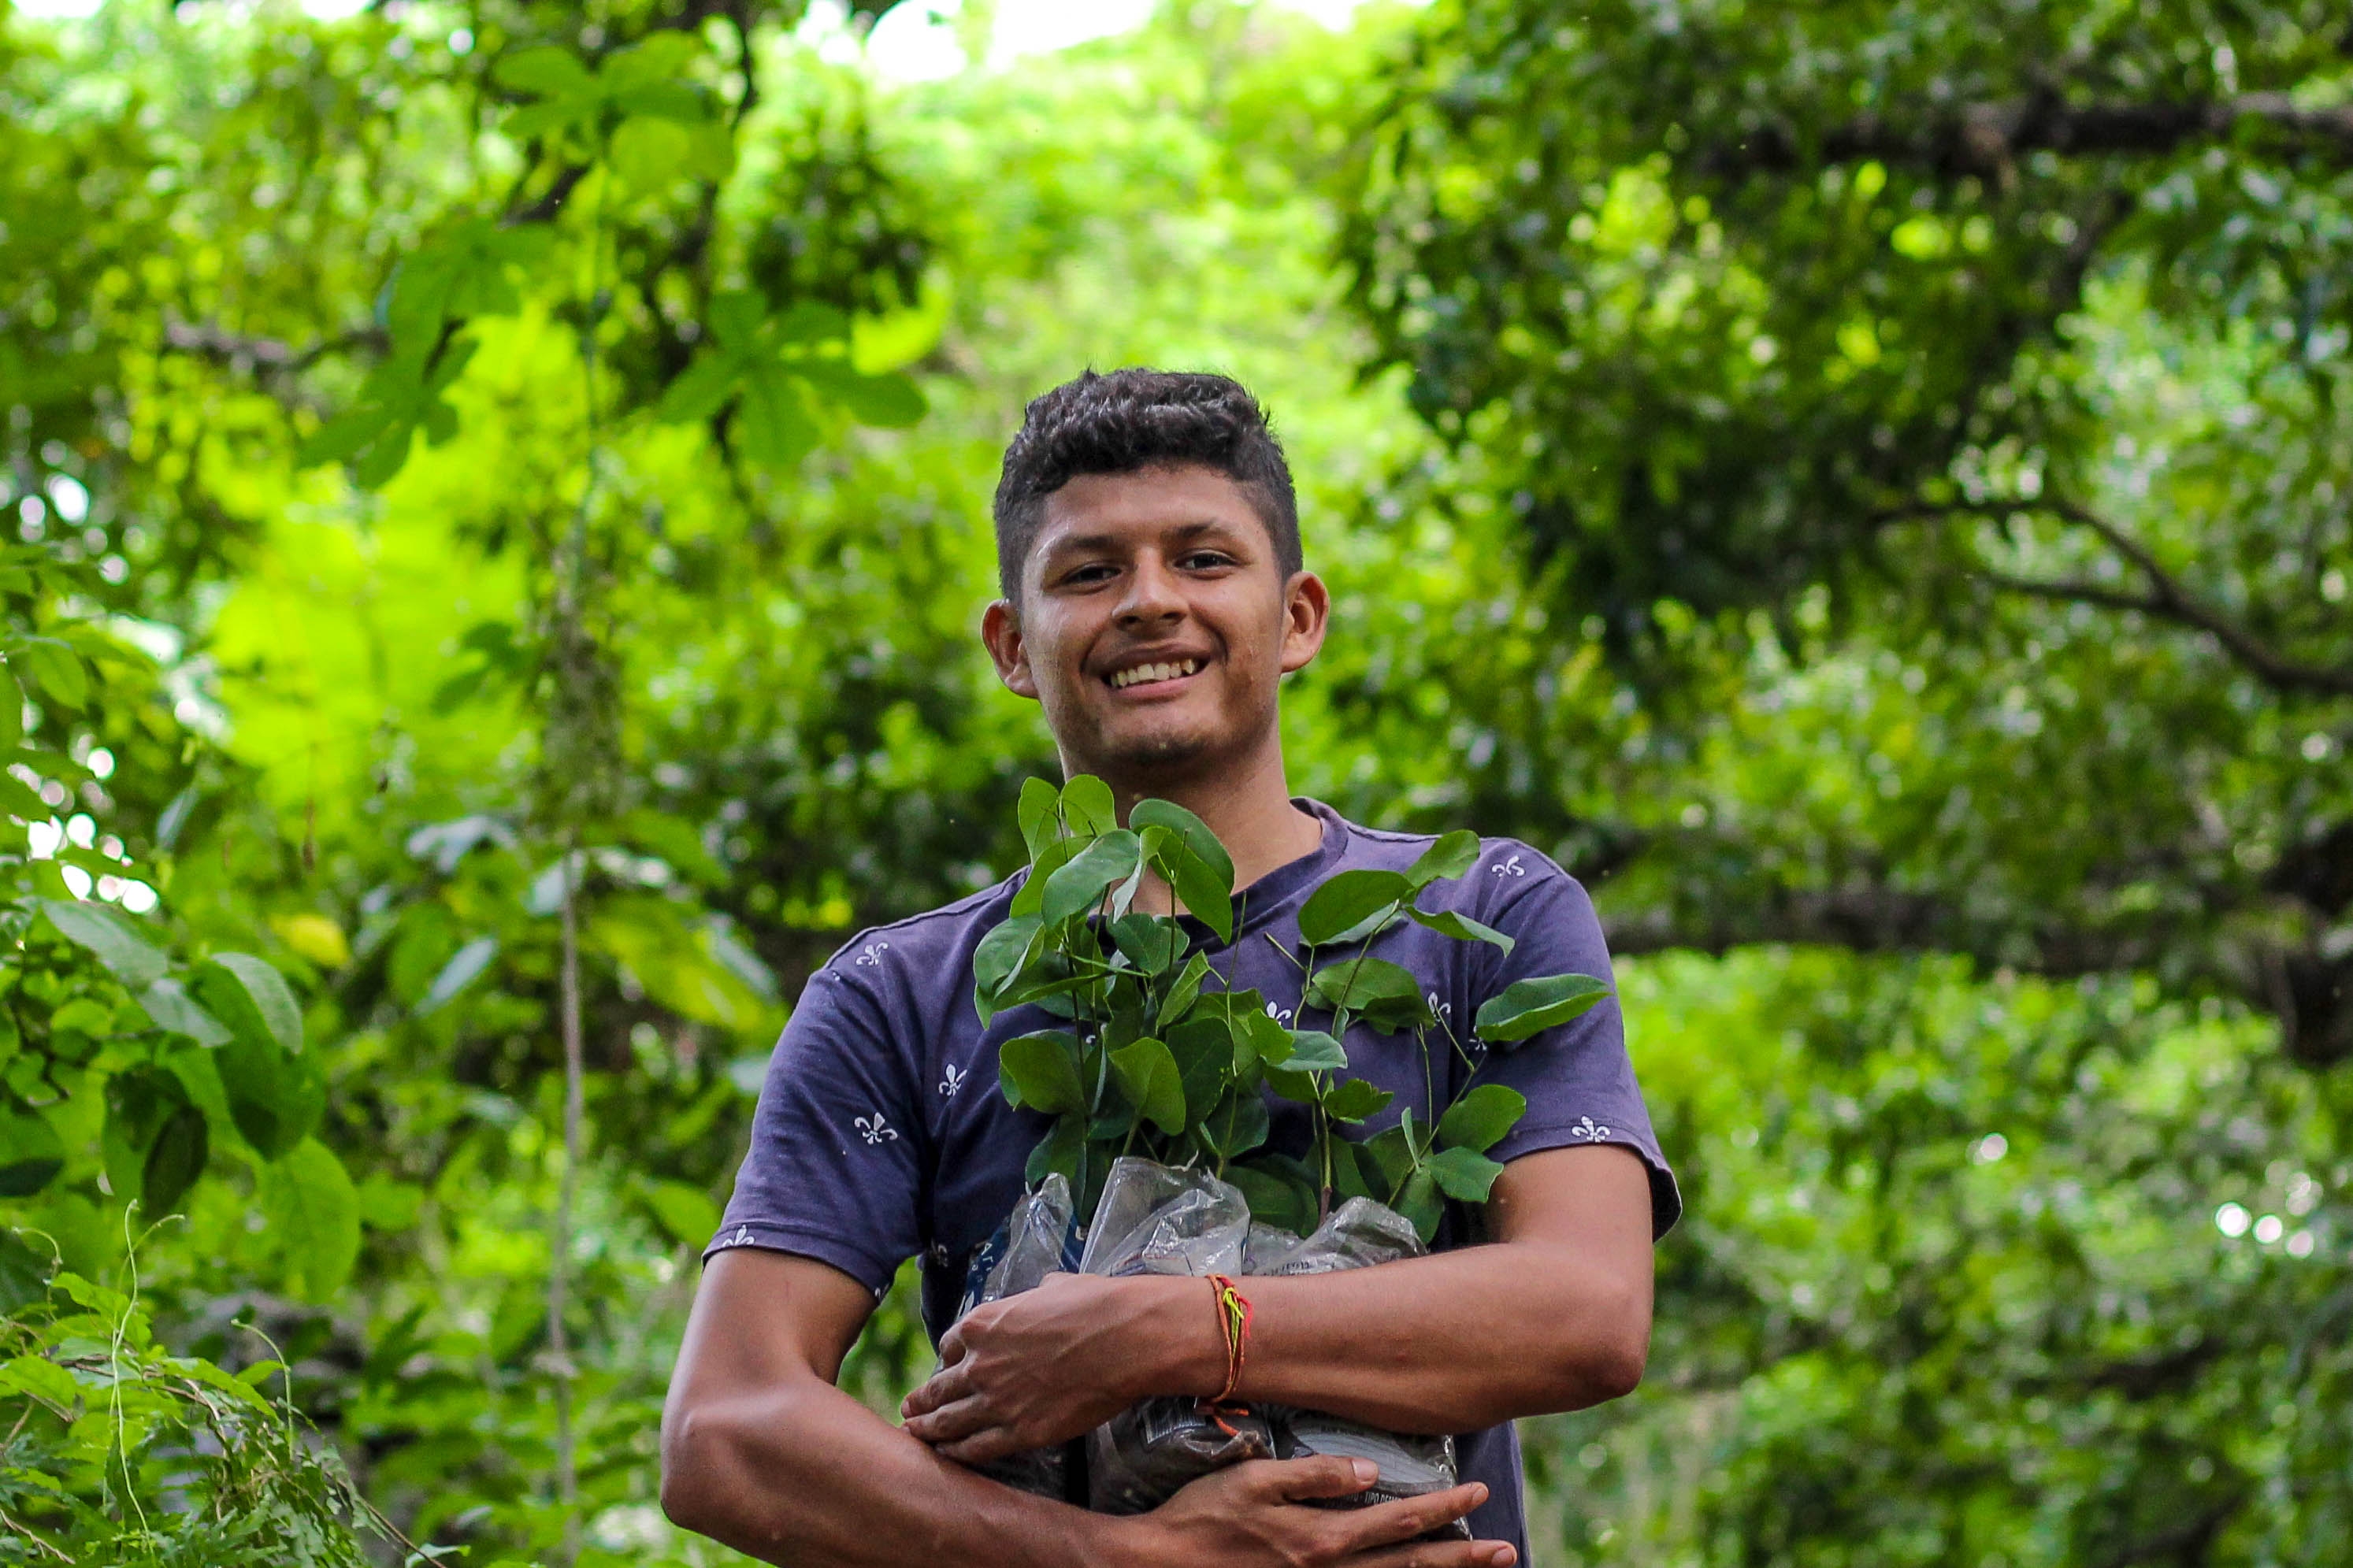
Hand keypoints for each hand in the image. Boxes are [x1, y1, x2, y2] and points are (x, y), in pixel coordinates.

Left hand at [902, 1273, 1208, 1462]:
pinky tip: (947, 1456)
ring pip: (948, 1422)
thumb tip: (1044, 1294)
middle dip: (921, 1399)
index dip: (949, 1358)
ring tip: (913, 1433)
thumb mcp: (1055, 1286)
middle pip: (939, 1386)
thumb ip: (1036, 1297)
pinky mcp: (1020, 1433)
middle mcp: (980, 1364)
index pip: (951, 1346)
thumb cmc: (1097, 1305)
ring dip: (927, 1429)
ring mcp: (996, 1401)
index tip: (947, 1366)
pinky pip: (976, 1448)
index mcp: (985, 1323)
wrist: (1125, 1339)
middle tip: (909, 1406)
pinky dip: (956, 1453)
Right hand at [1095, 1456, 1515, 1567]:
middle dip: (1460, 1556)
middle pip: (1410, 1565)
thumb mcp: (1254, 1480)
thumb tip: (1368, 1471)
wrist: (1160, 1566)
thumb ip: (1312, 1475)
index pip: (1399, 1521)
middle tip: (1504, 1549)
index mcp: (1322, 1539)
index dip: (1443, 1508)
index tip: (1478, 1492)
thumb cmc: (1203, 1517)